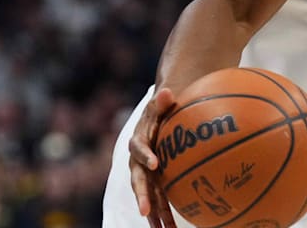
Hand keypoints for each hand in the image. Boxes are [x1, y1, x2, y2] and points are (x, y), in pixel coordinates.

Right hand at [128, 87, 177, 227]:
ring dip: (154, 215)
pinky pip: (160, 202)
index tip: (155, 164)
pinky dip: (164, 217)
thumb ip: (163, 101)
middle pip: (139, 181)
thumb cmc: (162, 111)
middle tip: (146, 211)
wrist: (159, 121)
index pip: (140, 149)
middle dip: (143, 196)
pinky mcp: (157, 185)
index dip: (146, 156)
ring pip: (149, 197)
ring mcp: (147, 176)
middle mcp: (139, 162)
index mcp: (140, 142)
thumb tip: (168, 91)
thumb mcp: (162, 104)